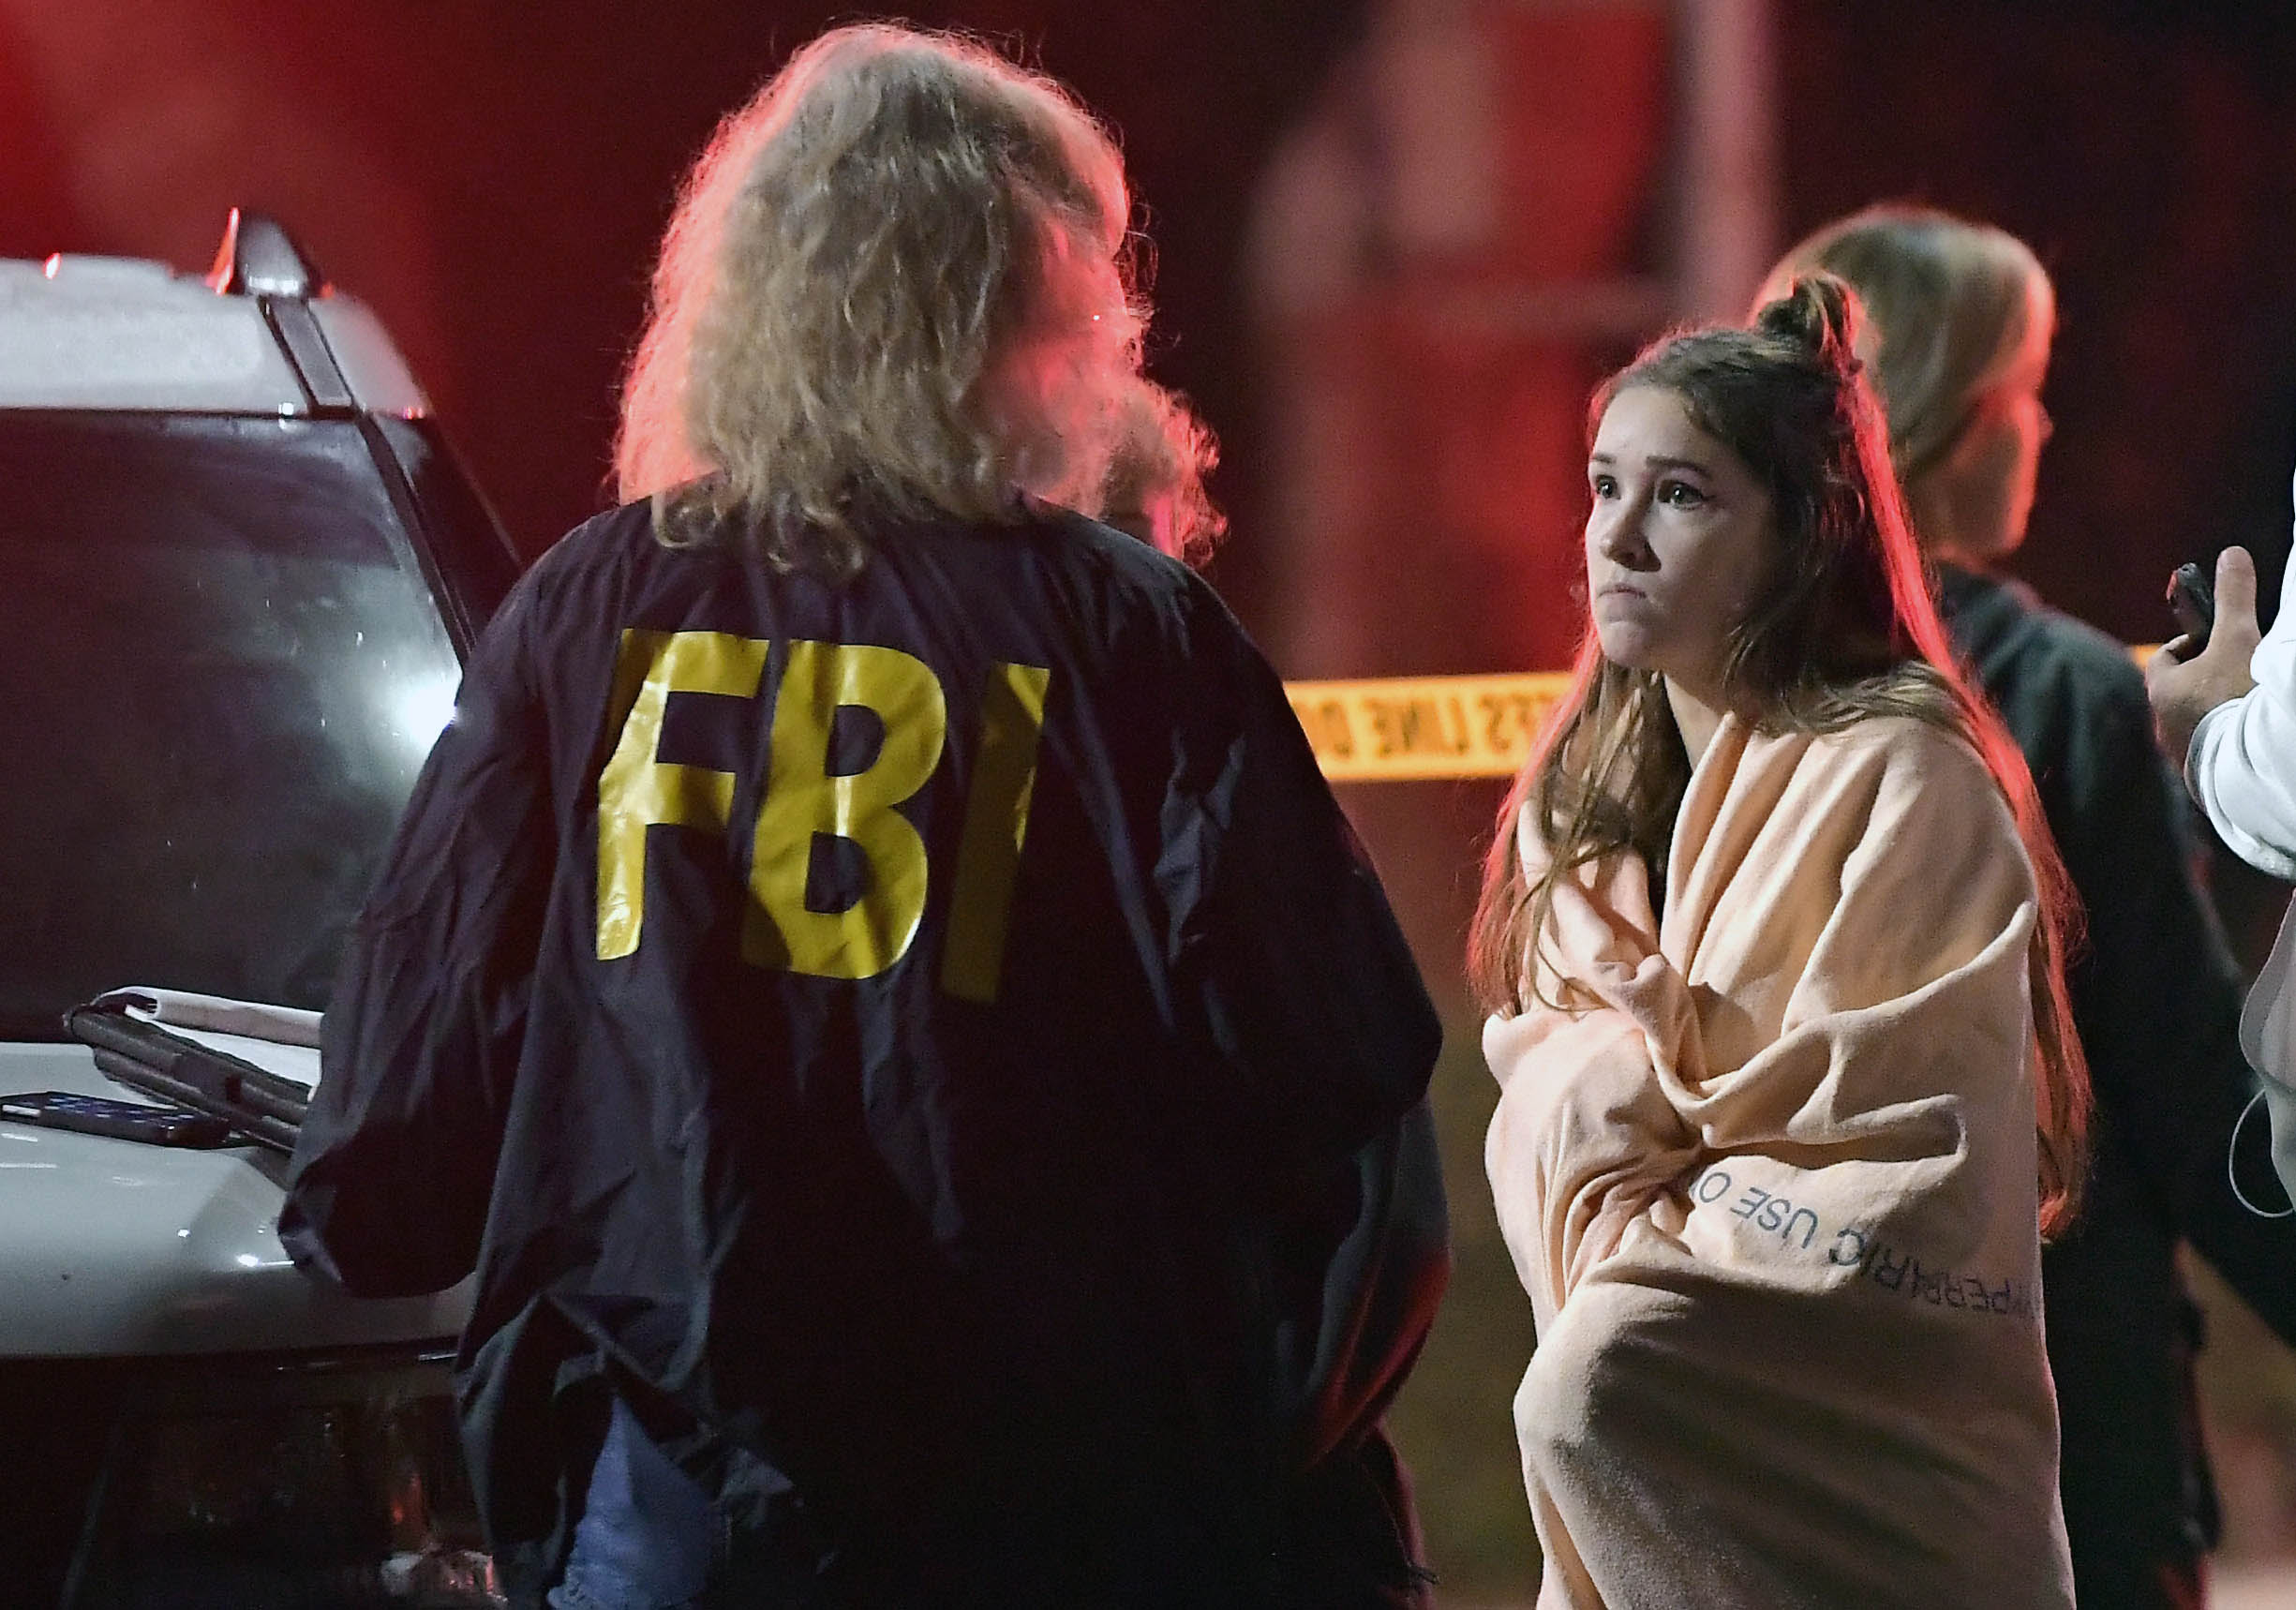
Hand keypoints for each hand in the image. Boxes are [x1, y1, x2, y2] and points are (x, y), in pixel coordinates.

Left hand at [2146, 545, 2262, 763]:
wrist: (2251, 760)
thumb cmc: (2236, 693)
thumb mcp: (2238, 637)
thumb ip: (2233, 596)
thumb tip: (2231, 555)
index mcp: (2161, 688)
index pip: (2166, 657)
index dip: (2191, 644)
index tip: (2217, 640)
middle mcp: (2161, 722)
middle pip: (2181, 690)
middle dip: (2207, 677)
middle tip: (2239, 670)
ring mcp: (2180, 751)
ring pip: (2193, 720)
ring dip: (2215, 709)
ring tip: (2245, 702)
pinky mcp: (2201, 774)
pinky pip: (2209, 748)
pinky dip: (2224, 736)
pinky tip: (2246, 732)